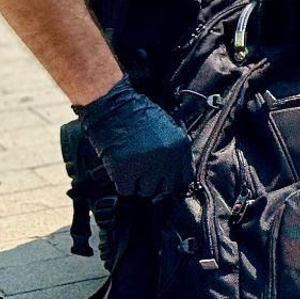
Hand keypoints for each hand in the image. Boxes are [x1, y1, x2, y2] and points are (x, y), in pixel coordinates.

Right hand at [74, 79, 192, 199]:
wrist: (113, 107)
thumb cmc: (137, 115)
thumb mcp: (167, 128)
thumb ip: (174, 150)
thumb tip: (175, 171)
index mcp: (181, 147)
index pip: (185, 177)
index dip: (173, 179)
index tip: (165, 178)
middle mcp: (167, 159)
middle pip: (167, 188)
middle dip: (157, 183)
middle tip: (146, 175)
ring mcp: (146, 167)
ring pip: (147, 192)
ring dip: (139, 184)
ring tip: (132, 170)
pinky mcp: (125, 172)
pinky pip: (127, 190)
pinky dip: (123, 184)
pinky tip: (121, 171)